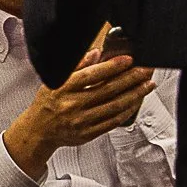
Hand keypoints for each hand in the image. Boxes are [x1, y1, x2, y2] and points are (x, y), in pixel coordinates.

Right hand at [3, 41, 155, 179]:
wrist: (38, 131)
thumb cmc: (47, 103)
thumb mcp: (54, 81)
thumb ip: (75, 67)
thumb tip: (96, 53)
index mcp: (63, 89)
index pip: (91, 75)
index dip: (112, 66)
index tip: (128, 60)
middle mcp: (72, 105)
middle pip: (108, 90)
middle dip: (131, 78)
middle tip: (146, 70)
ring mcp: (81, 120)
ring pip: (114, 106)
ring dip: (135, 94)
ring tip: (147, 84)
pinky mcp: (88, 133)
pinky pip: (113, 121)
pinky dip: (127, 111)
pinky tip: (136, 102)